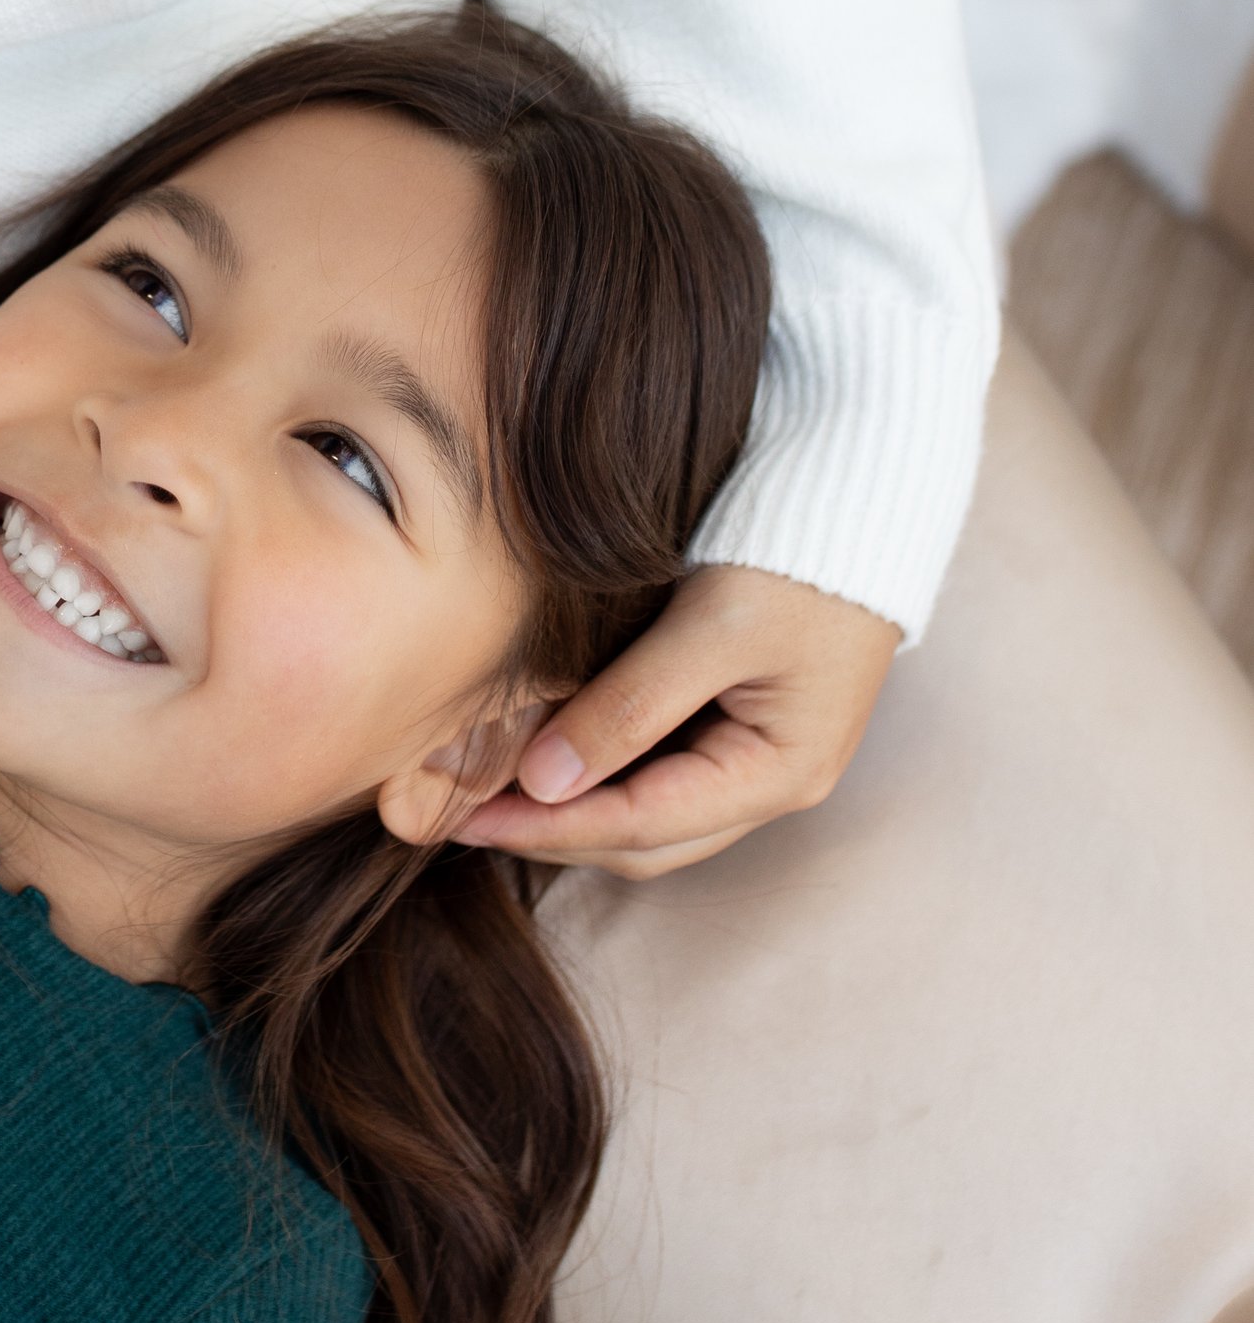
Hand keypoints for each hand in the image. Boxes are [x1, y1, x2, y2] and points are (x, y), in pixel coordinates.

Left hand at [451, 564, 898, 877]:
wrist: (862, 484)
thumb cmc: (799, 552)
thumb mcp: (713, 626)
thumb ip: (631, 707)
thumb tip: (540, 784)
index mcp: (780, 773)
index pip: (642, 827)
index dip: (547, 828)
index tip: (465, 817)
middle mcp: (773, 780)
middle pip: (645, 837)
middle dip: (551, 829)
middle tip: (459, 809)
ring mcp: (759, 751)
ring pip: (648, 810)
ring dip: (570, 804)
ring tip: (487, 782)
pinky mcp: (739, 714)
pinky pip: (658, 766)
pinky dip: (598, 764)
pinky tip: (543, 744)